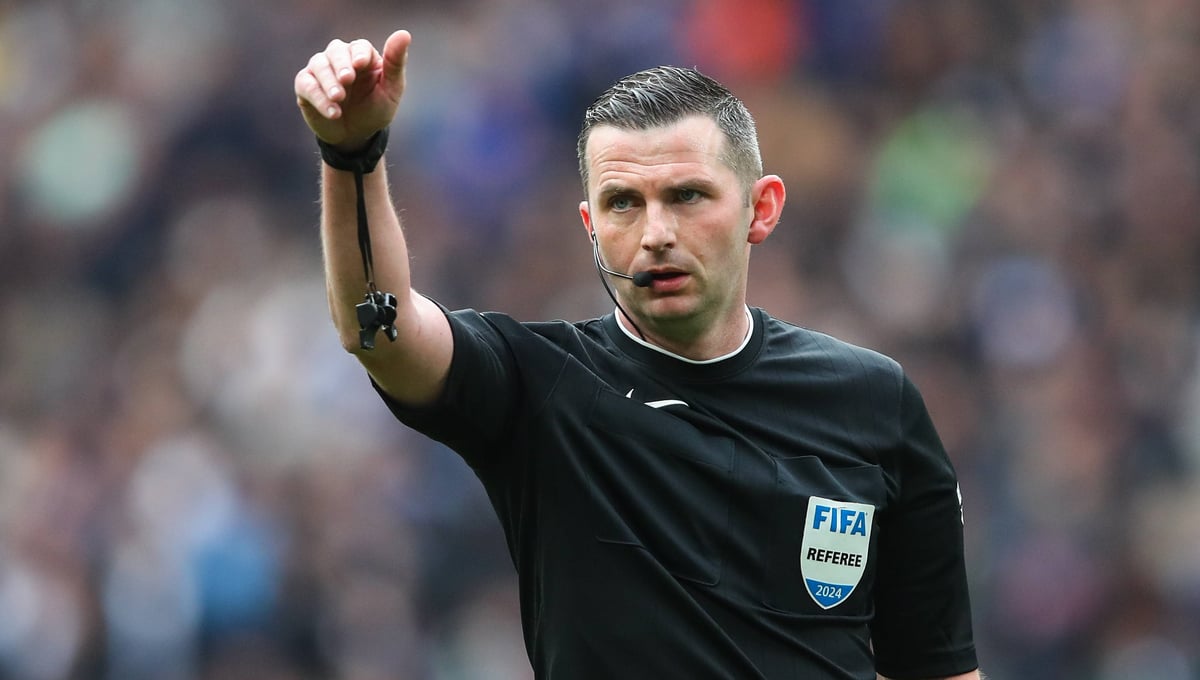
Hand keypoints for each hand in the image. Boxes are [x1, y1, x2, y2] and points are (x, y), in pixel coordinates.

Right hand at [294, 29, 410, 149]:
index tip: (361, 64)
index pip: (360, 46)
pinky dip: (318, 97)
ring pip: (319, 64)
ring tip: (339, 98)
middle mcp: (339, 58)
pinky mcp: (305, 86)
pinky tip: (333, 112)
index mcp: (362, 56)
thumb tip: (404, 34)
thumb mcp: (391, 90)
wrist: (356, 136)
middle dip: (341, 64)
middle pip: (336, 50)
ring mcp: (320, 70)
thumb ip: (395, 64)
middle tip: (347, 80)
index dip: (359, 54)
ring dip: (329, 81)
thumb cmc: (376, 109)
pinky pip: (306, 84)